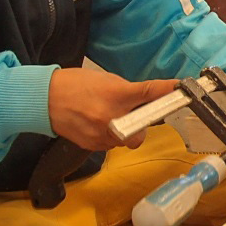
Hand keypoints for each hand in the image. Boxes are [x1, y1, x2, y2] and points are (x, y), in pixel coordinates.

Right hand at [48, 68, 176, 150]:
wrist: (45, 99)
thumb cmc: (76, 84)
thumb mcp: (106, 80)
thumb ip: (129, 91)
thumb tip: (149, 99)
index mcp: (117, 95)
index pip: (149, 93)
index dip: (167, 91)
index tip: (180, 89)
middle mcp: (112, 118)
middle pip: (143, 129)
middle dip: (141, 123)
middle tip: (131, 113)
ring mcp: (103, 135)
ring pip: (128, 140)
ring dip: (125, 130)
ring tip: (107, 116)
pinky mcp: (94, 146)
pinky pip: (113, 144)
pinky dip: (111, 136)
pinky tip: (97, 123)